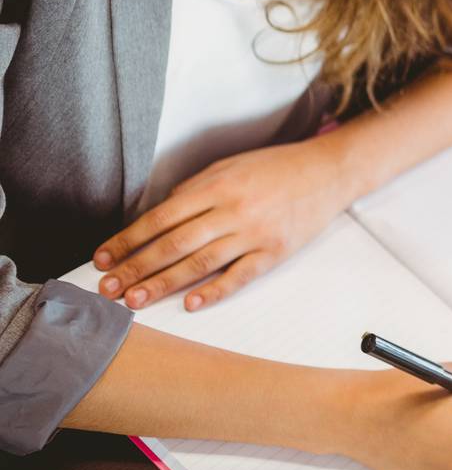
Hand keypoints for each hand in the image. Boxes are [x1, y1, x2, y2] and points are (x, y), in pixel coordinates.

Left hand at [94, 135, 362, 311]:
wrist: (329, 172)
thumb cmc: (276, 168)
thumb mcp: (230, 166)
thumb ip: (194, 190)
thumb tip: (158, 216)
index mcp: (216, 185)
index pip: (160, 218)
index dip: (128, 240)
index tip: (104, 258)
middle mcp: (233, 210)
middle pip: (174, 245)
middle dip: (136, 268)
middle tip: (108, 289)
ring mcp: (255, 233)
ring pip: (200, 263)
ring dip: (163, 284)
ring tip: (135, 300)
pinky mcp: (275, 251)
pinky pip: (239, 276)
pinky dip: (213, 291)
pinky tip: (190, 304)